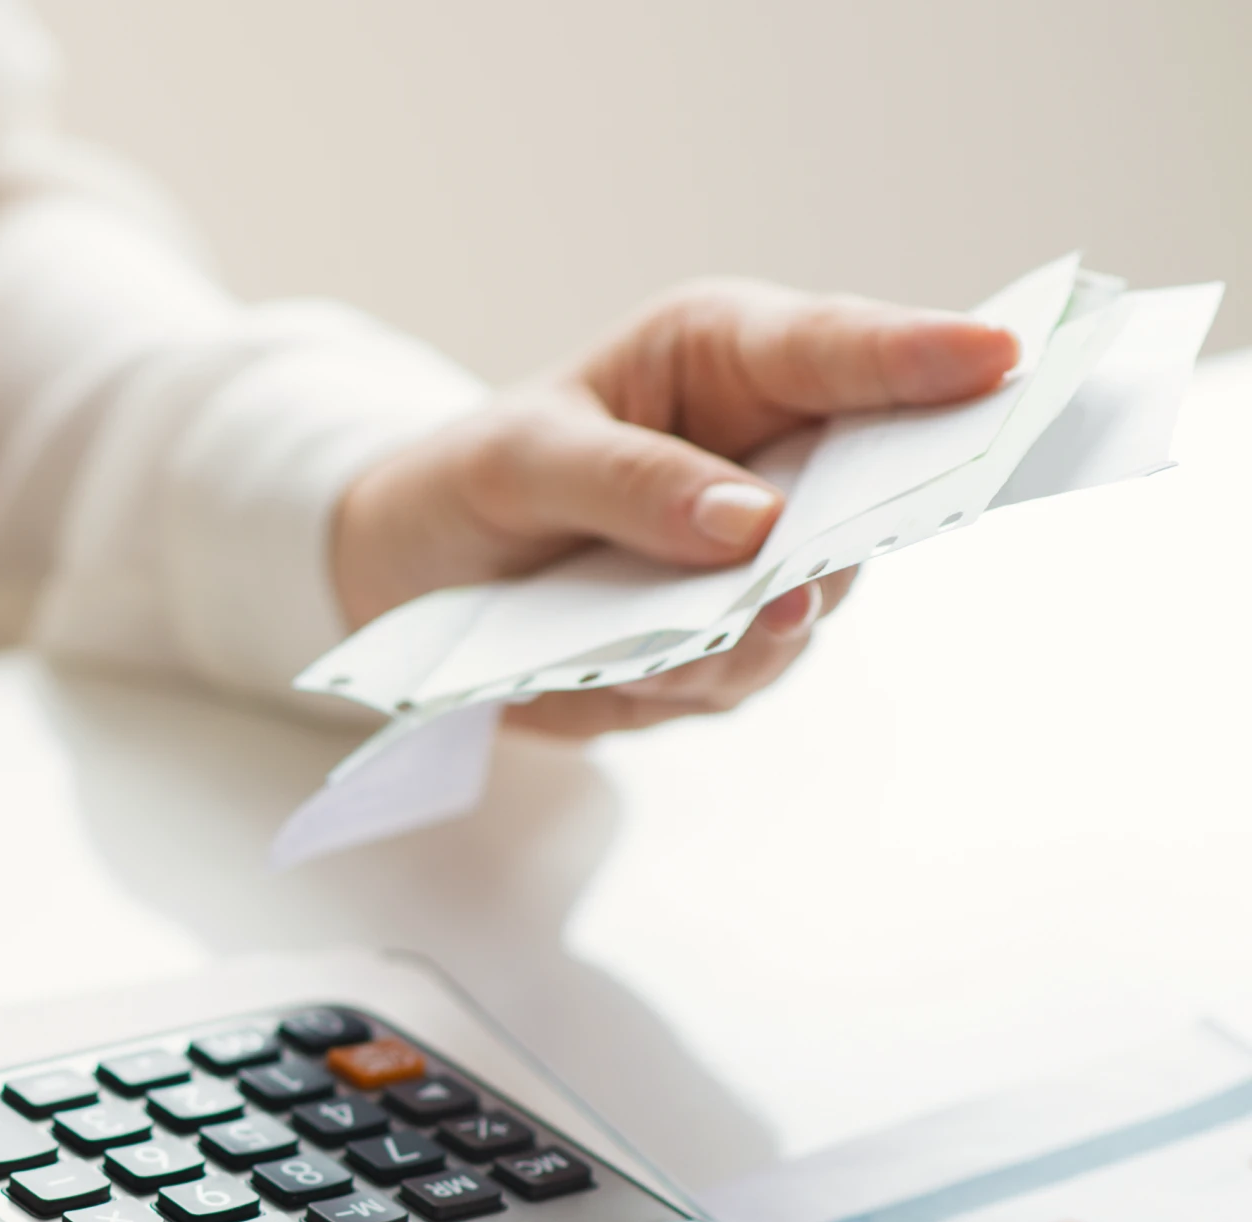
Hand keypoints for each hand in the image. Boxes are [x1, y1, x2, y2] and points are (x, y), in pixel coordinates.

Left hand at [330, 281, 1018, 737]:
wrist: (411, 576)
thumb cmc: (471, 480)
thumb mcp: (517, 462)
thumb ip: (629, 482)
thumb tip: (752, 524)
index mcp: (723, 361)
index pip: (838, 350)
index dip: (923, 355)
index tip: (1002, 355)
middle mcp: (768, 455)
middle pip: (871, 486)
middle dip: (863, 524)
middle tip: (821, 560)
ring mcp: (760, 559)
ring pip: (808, 602)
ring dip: (753, 628)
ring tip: (705, 634)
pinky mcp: (725, 645)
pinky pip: (740, 673)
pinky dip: (691, 679)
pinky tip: (640, 672)